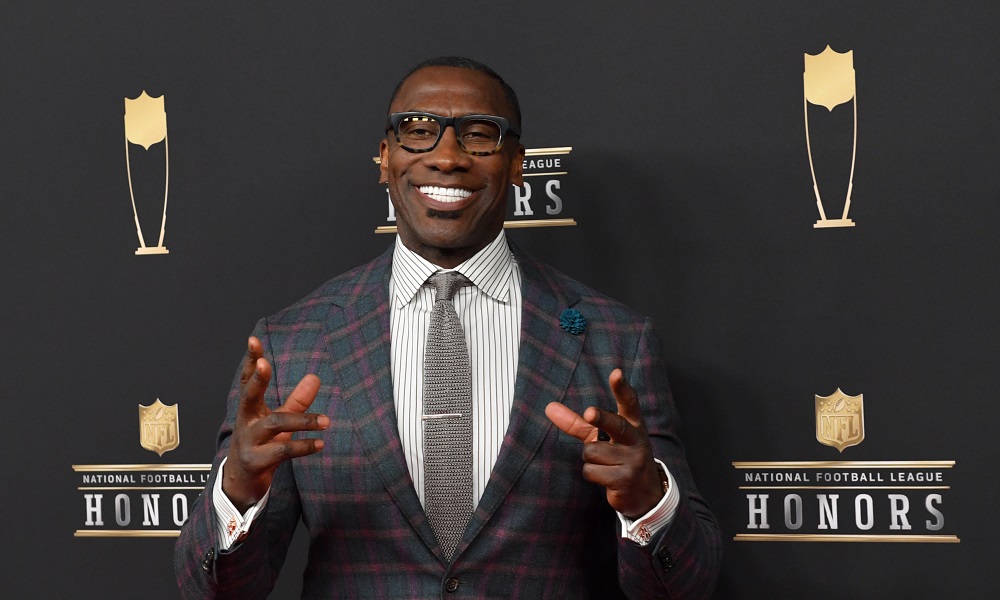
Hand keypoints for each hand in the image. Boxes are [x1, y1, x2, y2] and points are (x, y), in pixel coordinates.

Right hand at [222, 336, 327, 511]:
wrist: (241, 482)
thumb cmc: (261, 445)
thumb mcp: (278, 420)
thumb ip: (296, 400)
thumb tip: (315, 377)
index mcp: (250, 408)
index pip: (248, 380)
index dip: (251, 360)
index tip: (253, 340)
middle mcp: (246, 421)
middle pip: (249, 396)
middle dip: (257, 379)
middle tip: (266, 364)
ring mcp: (249, 442)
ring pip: (275, 424)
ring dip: (302, 421)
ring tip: (326, 421)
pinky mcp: (255, 461)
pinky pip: (281, 451)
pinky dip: (302, 446)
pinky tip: (320, 444)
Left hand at [544, 369, 664, 518]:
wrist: (645, 493)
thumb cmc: (620, 456)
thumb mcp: (604, 437)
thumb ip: (579, 423)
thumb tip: (549, 407)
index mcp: (633, 424)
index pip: (629, 402)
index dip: (622, 388)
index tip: (616, 373)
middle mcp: (636, 440)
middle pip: (615, 424)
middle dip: (601, 419)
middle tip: (589, 413)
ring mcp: (633, 460)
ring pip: (591, 452)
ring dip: (590, 459)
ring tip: (605, 464)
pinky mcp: (625, 480)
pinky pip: (591, 471)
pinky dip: (592, 474)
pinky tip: (605, 477)